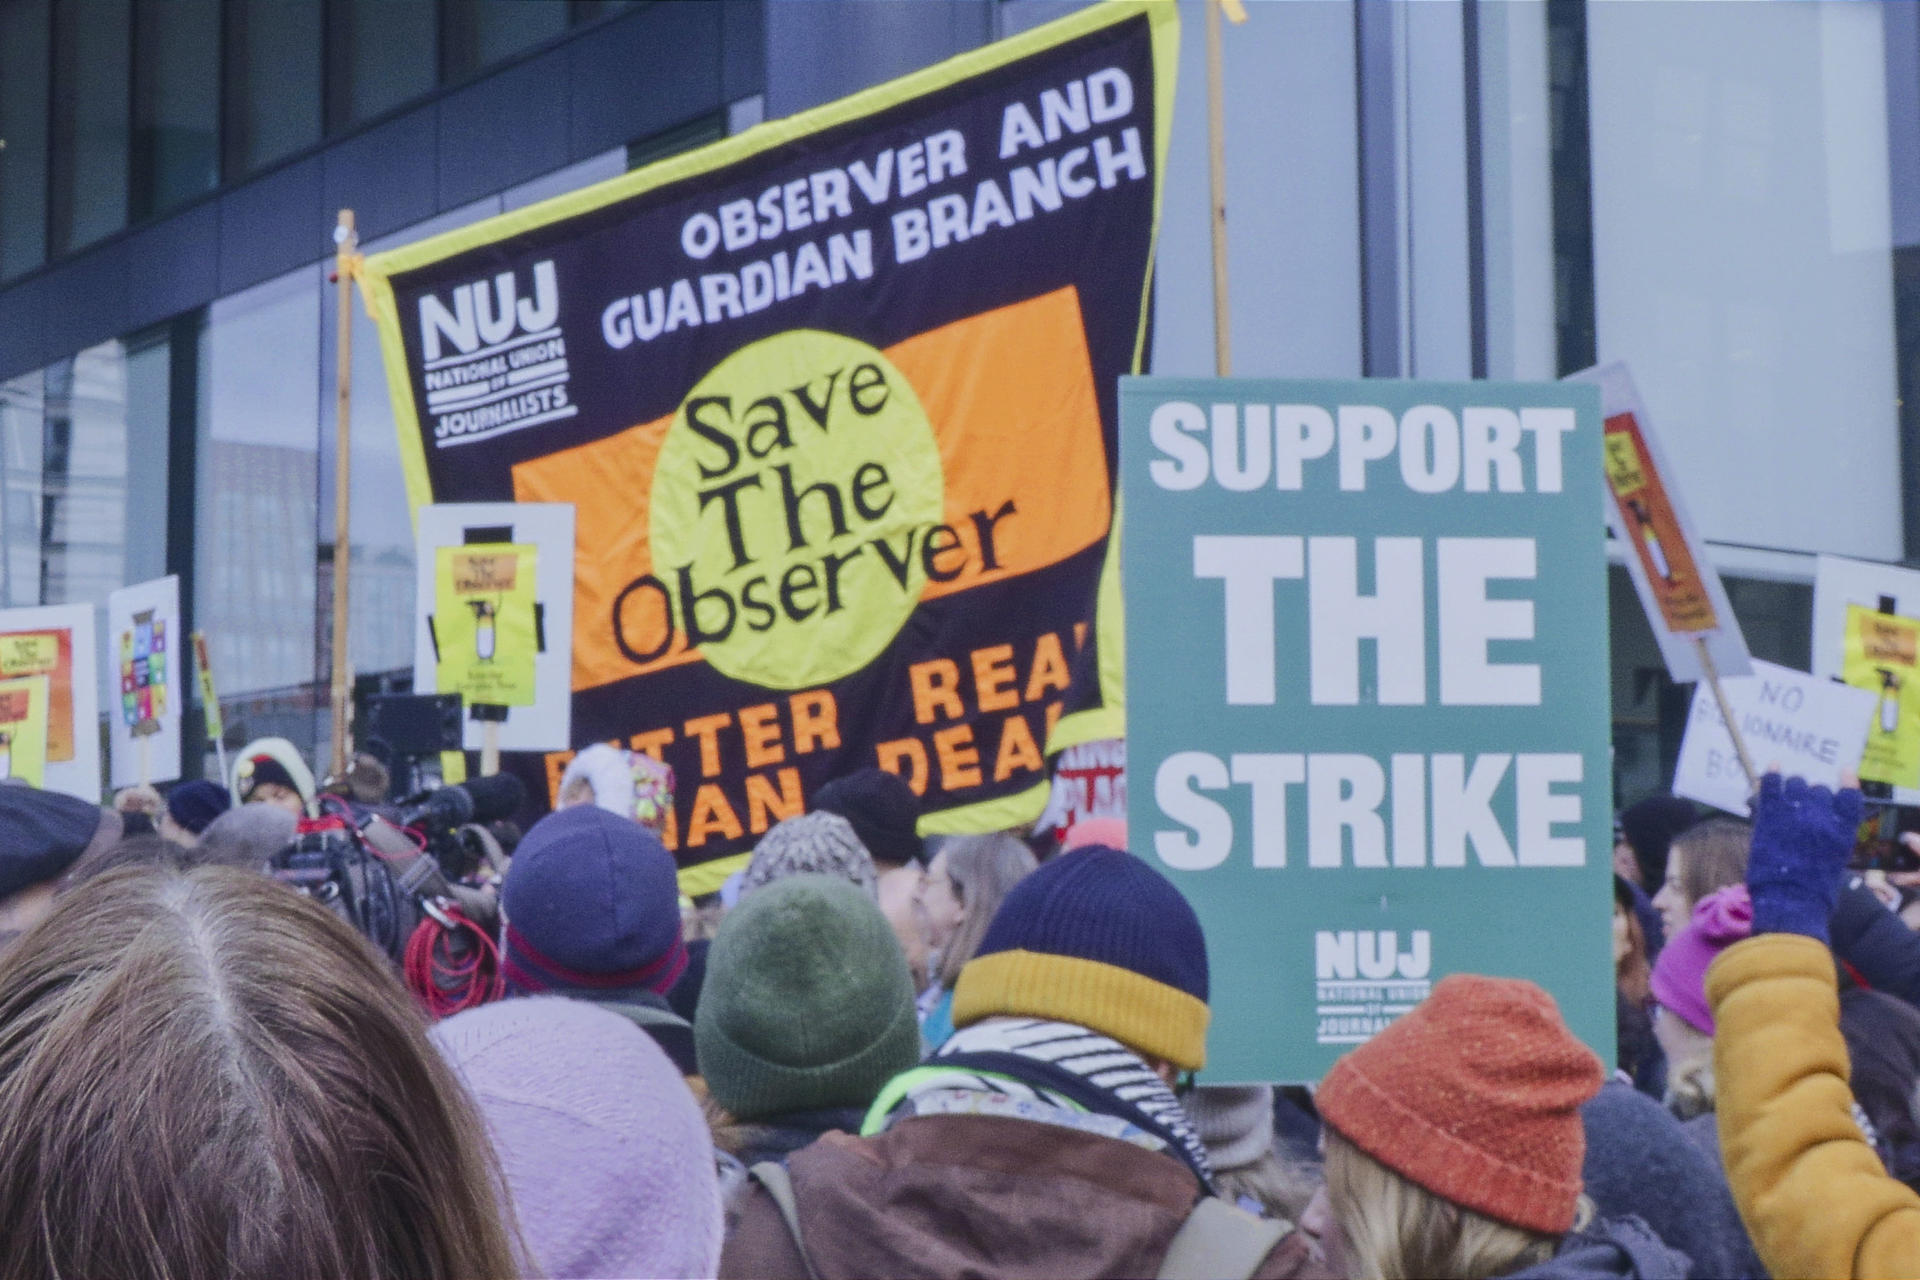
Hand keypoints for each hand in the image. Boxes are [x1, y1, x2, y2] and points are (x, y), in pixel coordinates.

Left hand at [1746, 772, 1864, 942]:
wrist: (1789, 899)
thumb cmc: (1813, 891)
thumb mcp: (1834, 864)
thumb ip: (1831, 840)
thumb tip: (1821, 825)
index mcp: (1843, 831)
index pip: (1850, 797)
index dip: (1848, 783)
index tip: (1844, 773)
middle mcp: (1822, 817)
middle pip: (1819, 791)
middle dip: (1813, 798)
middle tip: (1804, 809)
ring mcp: (1796, 813)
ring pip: (1797, 784)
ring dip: (1794, 789)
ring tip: (1790, 799)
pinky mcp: (1771, 815)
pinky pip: (1772, 785)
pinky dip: (1773, 774)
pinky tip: (1774, 767)